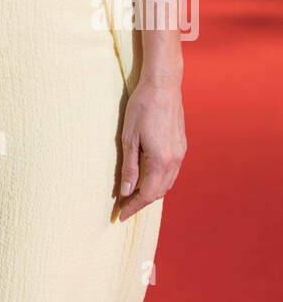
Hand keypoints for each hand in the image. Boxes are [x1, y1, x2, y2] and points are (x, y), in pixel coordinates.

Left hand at [116, 79, 185, 222]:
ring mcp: (180, 153)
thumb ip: (129, 167)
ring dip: (150, 192)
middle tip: (123, 207)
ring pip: (166, 183)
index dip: (132, 207)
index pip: (146, 194)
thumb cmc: (142, 107)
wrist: (163, 85)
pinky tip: (147, 178)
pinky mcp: (181, 145)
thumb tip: (126, 192)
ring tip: (132, 196)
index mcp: (161, 161)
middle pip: (158, 192)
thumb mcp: (128, 137)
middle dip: (140, 203)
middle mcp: (174, 161)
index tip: (119, 216)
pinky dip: (159, 180)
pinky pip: (171, 172)